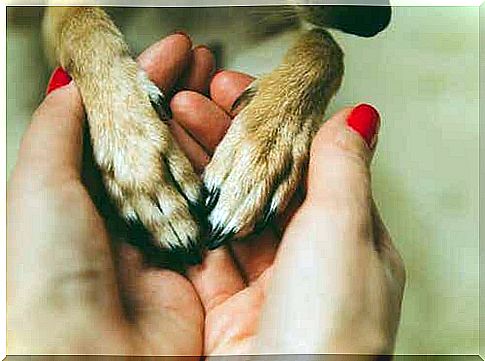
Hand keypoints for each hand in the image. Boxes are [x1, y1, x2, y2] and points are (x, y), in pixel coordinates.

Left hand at [7, 34, 215, 354]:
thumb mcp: (41, 185)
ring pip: (194, 171)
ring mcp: (166, 236)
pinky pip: (218, 210)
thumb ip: (59, 130)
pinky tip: (242, 143)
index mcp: (89, 190)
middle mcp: (128, 212)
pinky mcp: (199, 263)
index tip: (176, 50)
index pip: (125, 122)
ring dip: (212, 129)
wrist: (89, 355)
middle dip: (186, 95)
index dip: (150, 82)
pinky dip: (230, 176)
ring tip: (229, 88)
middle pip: (163, 142)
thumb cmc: (51, 270)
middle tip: (209, 61)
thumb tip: (74, 84)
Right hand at [181, 72, 405, 355]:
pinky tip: (163, 178)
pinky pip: (202, 250)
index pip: (307, 163)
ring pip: (228, 212)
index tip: (239, 88)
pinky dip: (183, 214)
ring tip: (170, 125)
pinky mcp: (226, 308)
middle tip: (192, 101)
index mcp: (348, 238)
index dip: (274, 124)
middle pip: (263, 184)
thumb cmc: (334, 326)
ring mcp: (264, 285)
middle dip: (226, 140)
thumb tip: (358, 117)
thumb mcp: (344, 232)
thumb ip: (343, 171)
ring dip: (200, 169)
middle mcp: (307, 261)